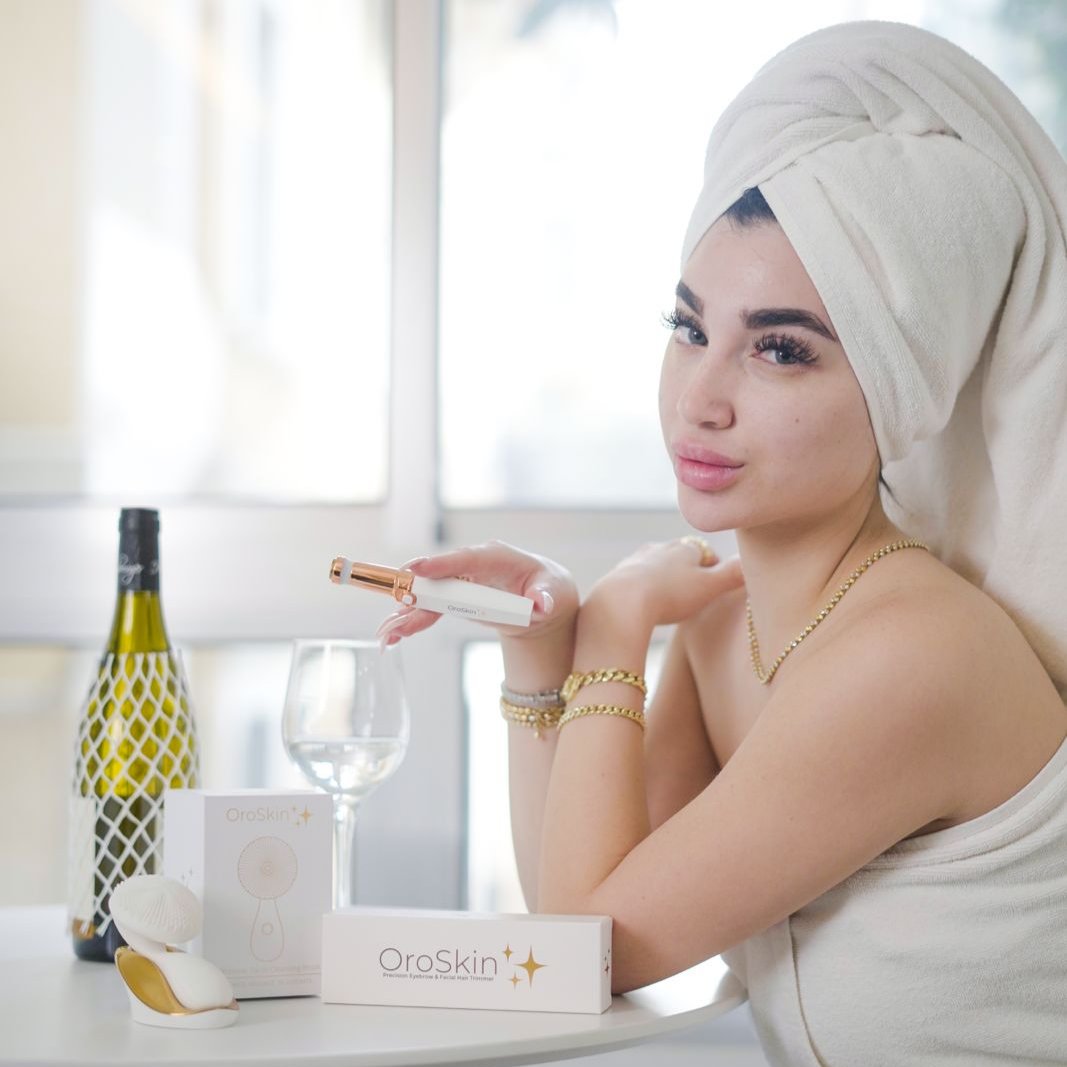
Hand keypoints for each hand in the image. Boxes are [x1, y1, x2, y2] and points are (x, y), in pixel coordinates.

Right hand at [375, 541, 577, 646]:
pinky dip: (412, 622)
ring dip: (407, 612)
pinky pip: (430, 609)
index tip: (417, 569)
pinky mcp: (454, 597)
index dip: (441, 564)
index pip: (466, 558)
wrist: (542, 600)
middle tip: (395, 601)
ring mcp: (460, 581)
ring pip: (429, 595)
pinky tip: (393, 635)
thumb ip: (545, 598)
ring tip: (388, 631)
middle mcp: (471, 565)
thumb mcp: (551, 593)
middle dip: (415, 589)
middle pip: (439, 576)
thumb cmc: (548, 589)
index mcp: (495, 556)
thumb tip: (541, 604)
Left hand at [589, 539, 744, 630]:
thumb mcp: (710, 586)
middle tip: (692, 587)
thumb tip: (751, 563)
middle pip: (677, 554)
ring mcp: (635, 560)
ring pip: (654, 563)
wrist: (621, 602)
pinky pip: (634, 578)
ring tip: (668, 594)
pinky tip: (642, 601)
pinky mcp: (616, 576)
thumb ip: (732, 574)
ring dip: (662, 576)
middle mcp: (659, 548)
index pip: (702, 551)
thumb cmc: (670, 594)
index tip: (713, 579)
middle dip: (685, 568)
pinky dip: (641, 586)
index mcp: (684, 548)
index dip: (710, 565)